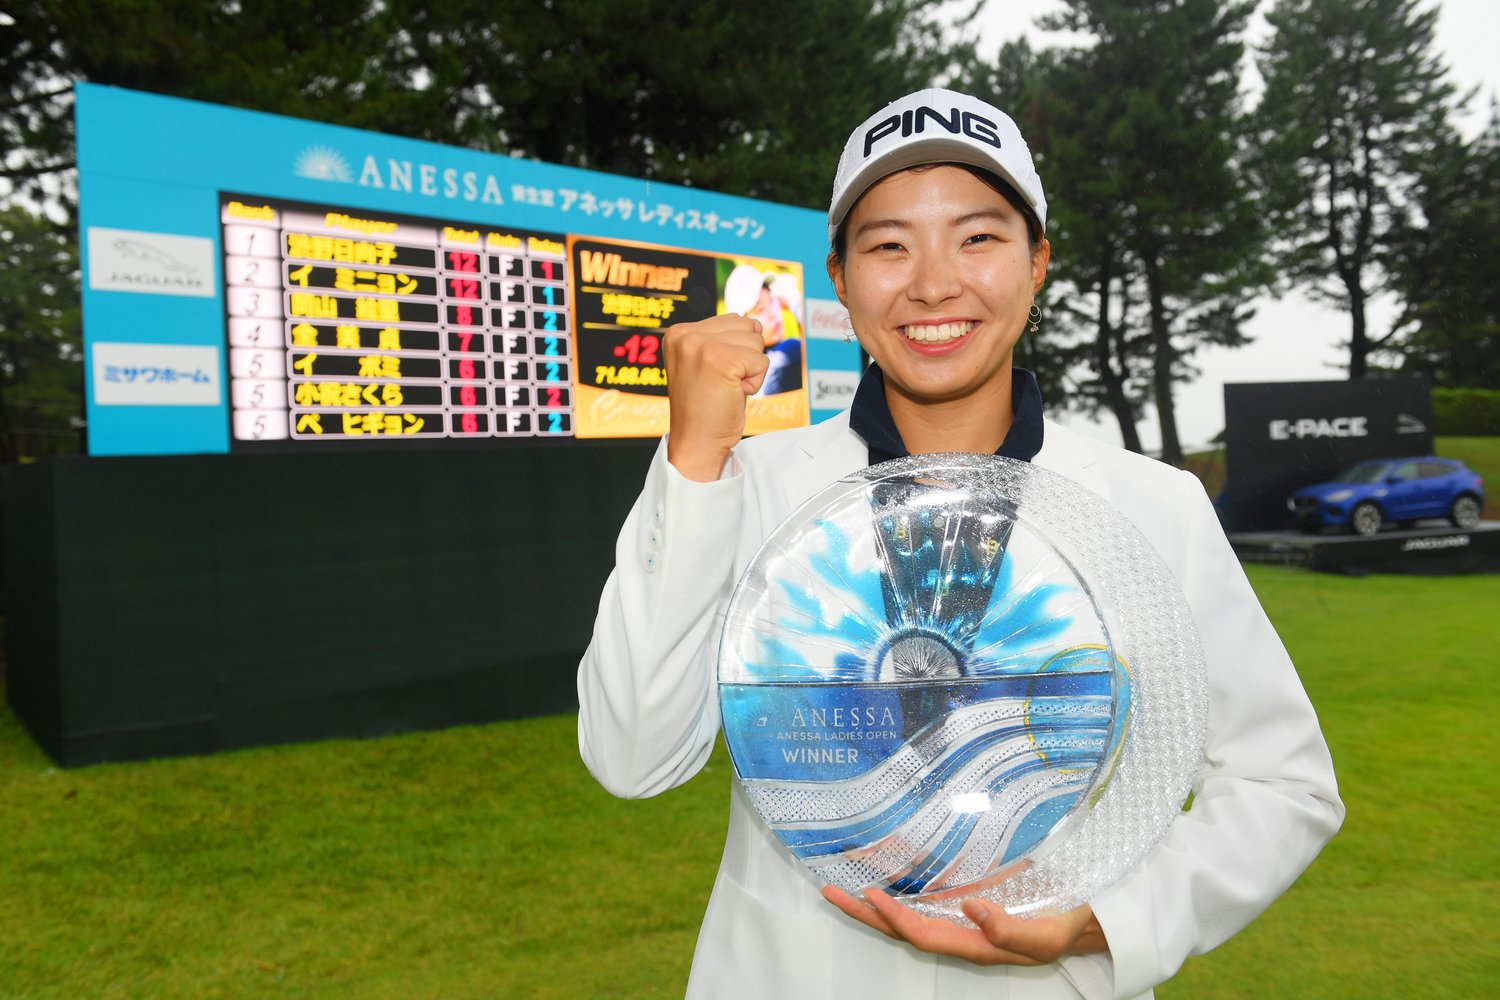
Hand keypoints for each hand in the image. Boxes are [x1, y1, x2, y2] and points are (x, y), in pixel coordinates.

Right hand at [663, 313, 769, 481]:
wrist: (696, 443)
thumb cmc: (705, 408)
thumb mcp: (708, 363)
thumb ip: (725, 339)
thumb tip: (758, 324)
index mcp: (678, 332)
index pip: (733, 320)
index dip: (735, 351)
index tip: (712, 376)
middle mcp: (685, 334)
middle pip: (747, 326)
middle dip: (745, 357)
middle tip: (721, 384)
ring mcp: (701, 346)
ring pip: (757, 341)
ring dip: (750, 370)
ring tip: (726, 389)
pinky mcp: (721, 360)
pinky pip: (762, 362)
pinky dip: (755, 383)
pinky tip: (733, 395)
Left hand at [821, 885, 1106, 965]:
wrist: (1085, 919)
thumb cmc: (1064, 929)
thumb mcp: (1044, 935)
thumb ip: (1007, 928)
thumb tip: (969, 909)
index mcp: (973, 946)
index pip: (922, 935)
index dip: (894, 918)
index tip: (871, 895)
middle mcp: (959, 932)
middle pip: (902, 926)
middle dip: (866, 912)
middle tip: (830, 890)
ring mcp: (960, 916)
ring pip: (909, 910)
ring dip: (876, 898)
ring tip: (843, 878)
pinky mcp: (966, 897)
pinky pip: (925, 892)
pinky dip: (903, 877)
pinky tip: (886, 861)